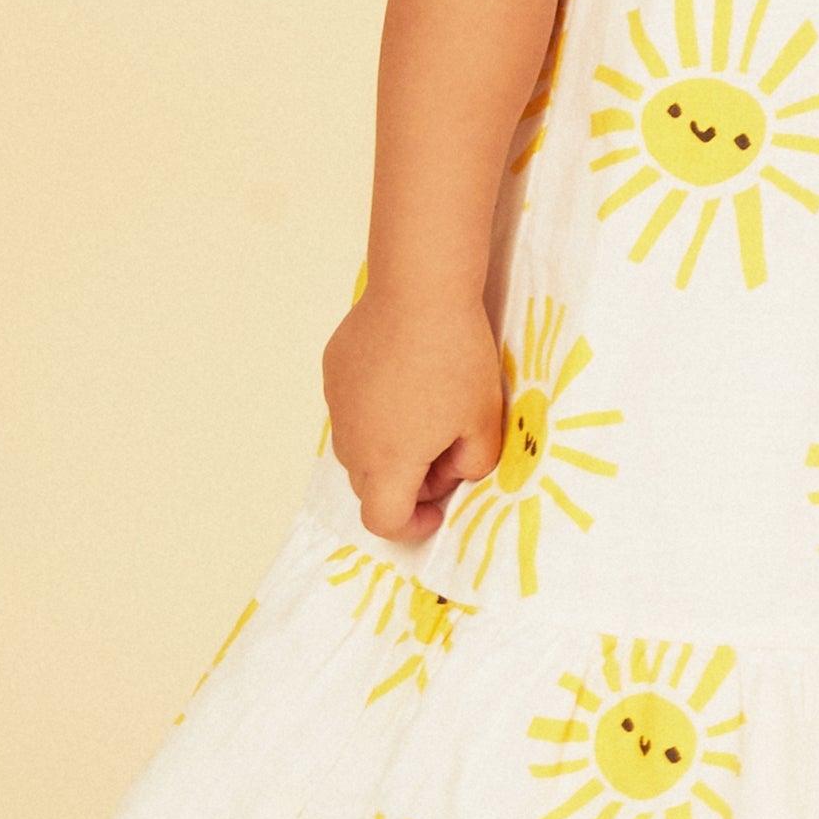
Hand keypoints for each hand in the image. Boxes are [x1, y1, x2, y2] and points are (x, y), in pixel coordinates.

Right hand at [323, 284, 505, 547]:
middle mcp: (352, 441)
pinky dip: (375, 410)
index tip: (437, 510)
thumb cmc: (457, 359)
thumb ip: (472, 464)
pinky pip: (352, 408)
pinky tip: (406, 375)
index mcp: (389, 463)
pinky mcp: (333, 372)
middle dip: (406, 485)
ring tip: (428, 409)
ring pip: (358, 447)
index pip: (382, 521)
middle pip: (370, 486)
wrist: (420, 291)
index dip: (411, 527)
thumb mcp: (484, 421)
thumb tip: (453, 472)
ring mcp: (337, 405)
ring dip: (388, 447)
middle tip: (445, 451)